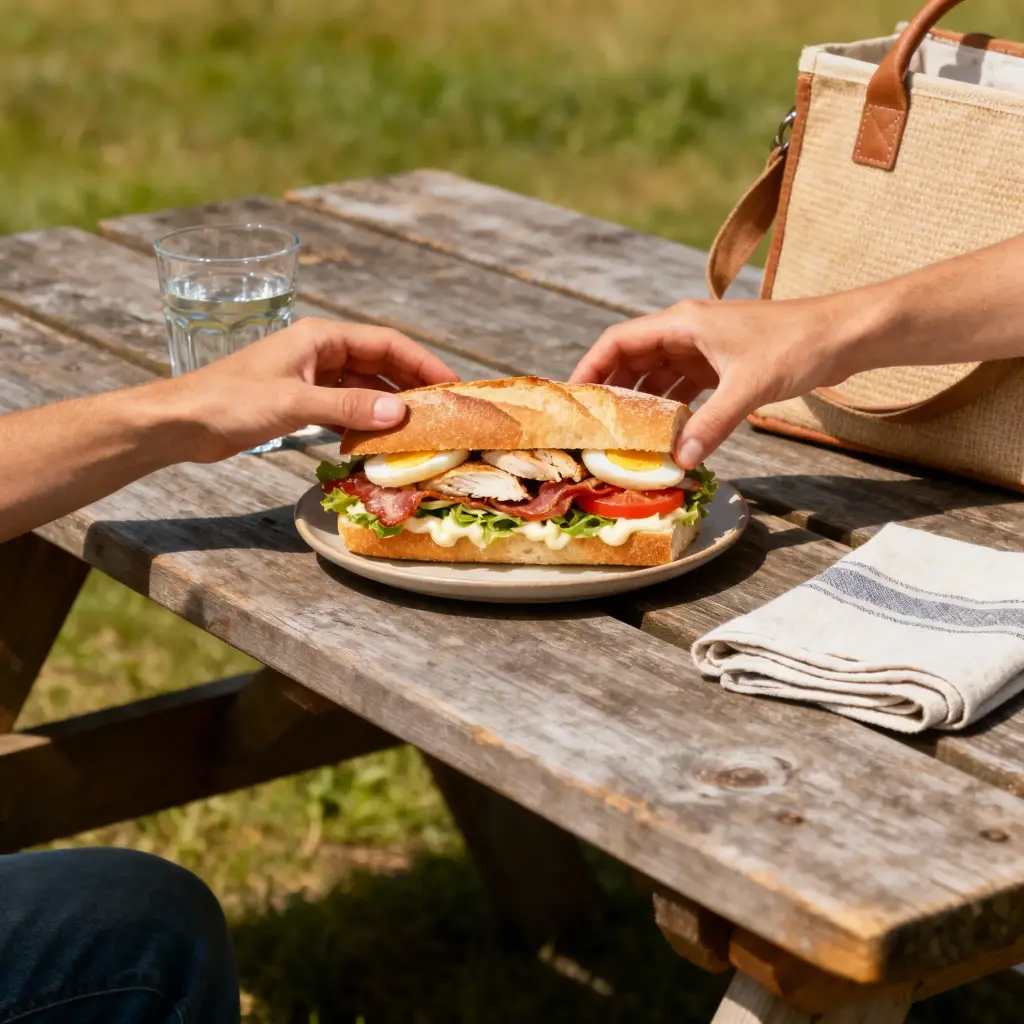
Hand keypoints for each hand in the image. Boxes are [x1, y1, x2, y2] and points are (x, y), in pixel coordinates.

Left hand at [161, 317, 459, 461]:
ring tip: (417, 427)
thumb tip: (398, 411)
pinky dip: (362, 420)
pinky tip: (377, 439)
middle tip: (442, 409)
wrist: (180, 422)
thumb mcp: (294, 403)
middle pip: (378, 363)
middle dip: (410, 384)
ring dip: (387, 405)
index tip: (450, 383)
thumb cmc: (230, 401)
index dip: (421, 361)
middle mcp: (318, 351)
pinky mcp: (298, 401)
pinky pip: (343, 406)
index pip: (385, 343)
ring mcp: (308, 376)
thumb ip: (348, 406)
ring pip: (362, 386)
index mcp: (319, 337)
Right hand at [569, 296, 856, 467]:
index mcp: (682, 323)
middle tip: (593, 427)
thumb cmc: (797, 345)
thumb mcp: (749, 387)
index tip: (573, 399)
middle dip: (611, 391)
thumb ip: (712, 425)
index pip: (618, 342)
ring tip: (623, 436)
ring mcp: (704, 348)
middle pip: (631, 360)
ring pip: (657, 376)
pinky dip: (672, 409)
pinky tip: (667, 434)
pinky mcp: (722, 365)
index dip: (590, 368)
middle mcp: (686, 332)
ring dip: (642, 404)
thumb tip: (680, 461)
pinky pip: (683, 387)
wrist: (843, 335)